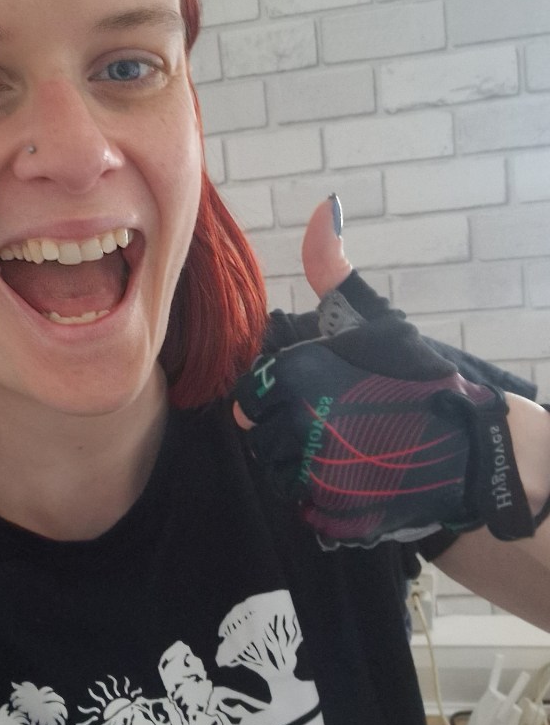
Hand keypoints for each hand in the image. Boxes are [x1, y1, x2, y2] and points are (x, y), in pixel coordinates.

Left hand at [233, 199, 539, 547]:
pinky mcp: (338, 516)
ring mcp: (318, 478)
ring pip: (279, 475)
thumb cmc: (419, 379)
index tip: (303, 396)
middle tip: (331, 424)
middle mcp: (300, 429)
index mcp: (298, 379)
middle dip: (286, 432)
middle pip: (260, 439)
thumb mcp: (374, 319)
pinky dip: (324, 500)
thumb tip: (322, 208)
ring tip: (345, 450)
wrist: (476, 450)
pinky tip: (355, 479)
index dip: (271, 397)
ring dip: (302, 466)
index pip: (247, 397)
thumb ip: (333, 269)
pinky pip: (305, 509)